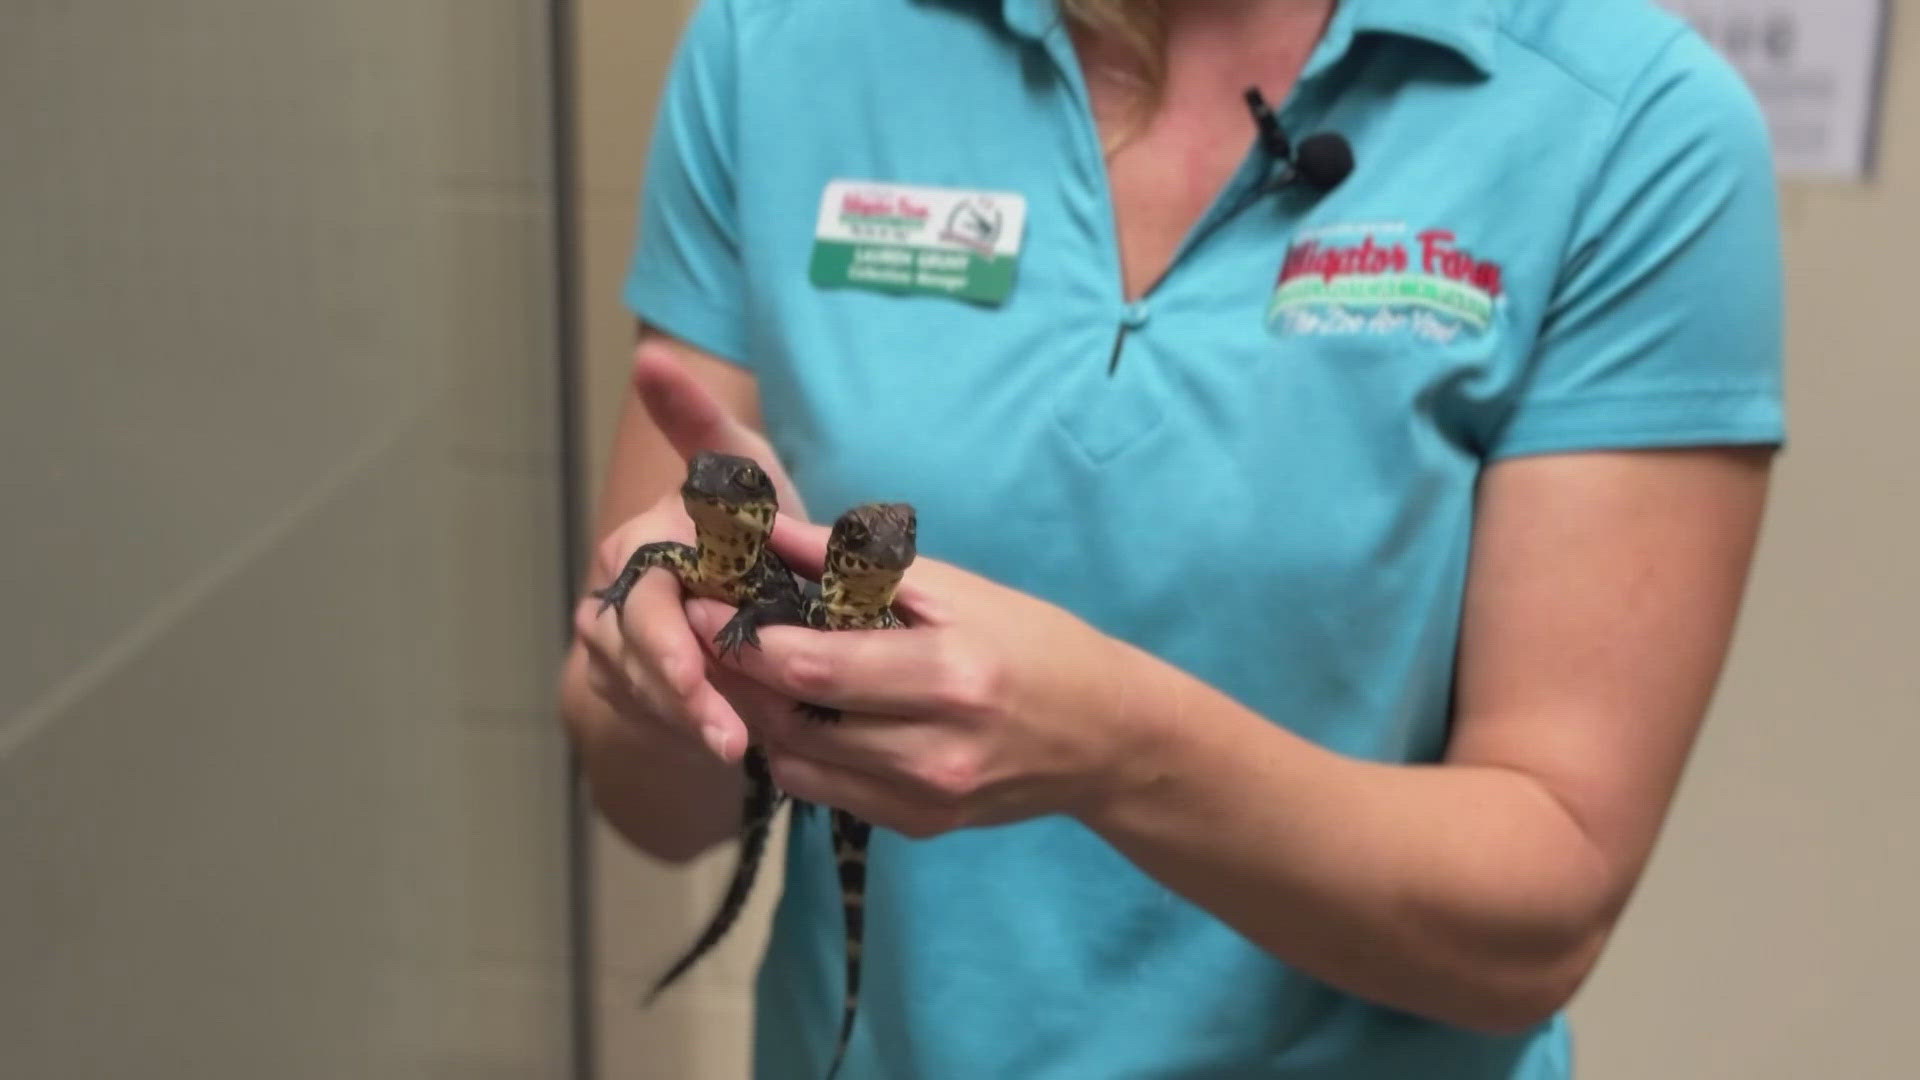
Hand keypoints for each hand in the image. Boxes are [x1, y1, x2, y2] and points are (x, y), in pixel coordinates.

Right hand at [569, 340, 806, 764]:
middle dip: (681, 693)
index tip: (698, 667)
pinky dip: (687, 731)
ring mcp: (615, 643)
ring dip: (690, 720)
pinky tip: (732, 746)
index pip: (646, 591)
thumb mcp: (738, 468)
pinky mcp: (624, 688)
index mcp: (644, 539)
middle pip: (638, 650)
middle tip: (729, 734)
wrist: (734, 589)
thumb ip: (698, 421)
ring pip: (642, 690)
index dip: (668, 637)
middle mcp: (617, 589)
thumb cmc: (748, 519)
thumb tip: (649, 357)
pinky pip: (649, 717)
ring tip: (740, 747)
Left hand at [685, 516, 1172, 837]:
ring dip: (756, 715)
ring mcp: (925, 799)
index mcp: (948, 678)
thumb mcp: (959, 589)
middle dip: (735, 675)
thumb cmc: (1036, 644)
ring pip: (797, 764)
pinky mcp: (919, 826)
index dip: (743, 639)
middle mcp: (933, 752)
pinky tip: (789, 710)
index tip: (699, 601)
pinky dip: (795, 750)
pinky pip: (826, 792)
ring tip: (734, 667)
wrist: (1108, 737)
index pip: (811, 667)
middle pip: (792, 721)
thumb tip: (771, 528)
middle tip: (696, 631)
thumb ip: (857, 564)